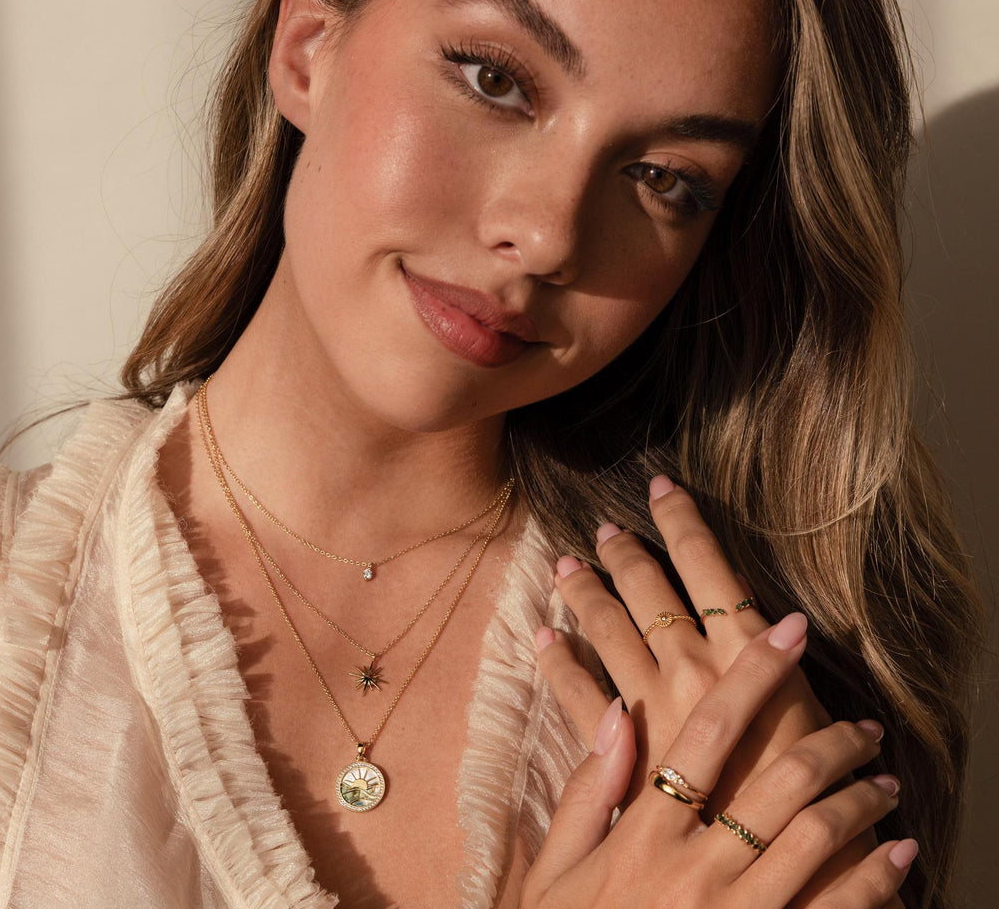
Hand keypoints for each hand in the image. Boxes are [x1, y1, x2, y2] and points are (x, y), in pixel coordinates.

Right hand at [521, 619, 918, 906]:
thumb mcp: (556, 872)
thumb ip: (586, 792)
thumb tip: (615, 711)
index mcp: (642, 835)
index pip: (707, 732)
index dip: (752, 673)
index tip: (789, 630)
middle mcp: (694, 871)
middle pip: (779, 780)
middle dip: (832, 741)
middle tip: (862, 726)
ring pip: (815, 837)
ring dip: (860, 799)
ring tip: (882, 780)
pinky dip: (875, 878)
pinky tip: (895, 853)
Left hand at [535, 477, 902, 905]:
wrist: (778, 871)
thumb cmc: (809, 797)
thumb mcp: (812, 717)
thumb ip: (777, 669)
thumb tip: (774, 621)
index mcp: (744, 650)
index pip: (707, 562)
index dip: (681, 519)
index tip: (661, 485)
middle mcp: (693, 664)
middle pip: (648, 588)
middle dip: (625, 552)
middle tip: (601, 528)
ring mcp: (652, 704)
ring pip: (608, 628)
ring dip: (585, 593)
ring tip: (564, 566)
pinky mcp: (625, 747)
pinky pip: (580, 694)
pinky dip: (558, 664)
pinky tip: (543, 639)